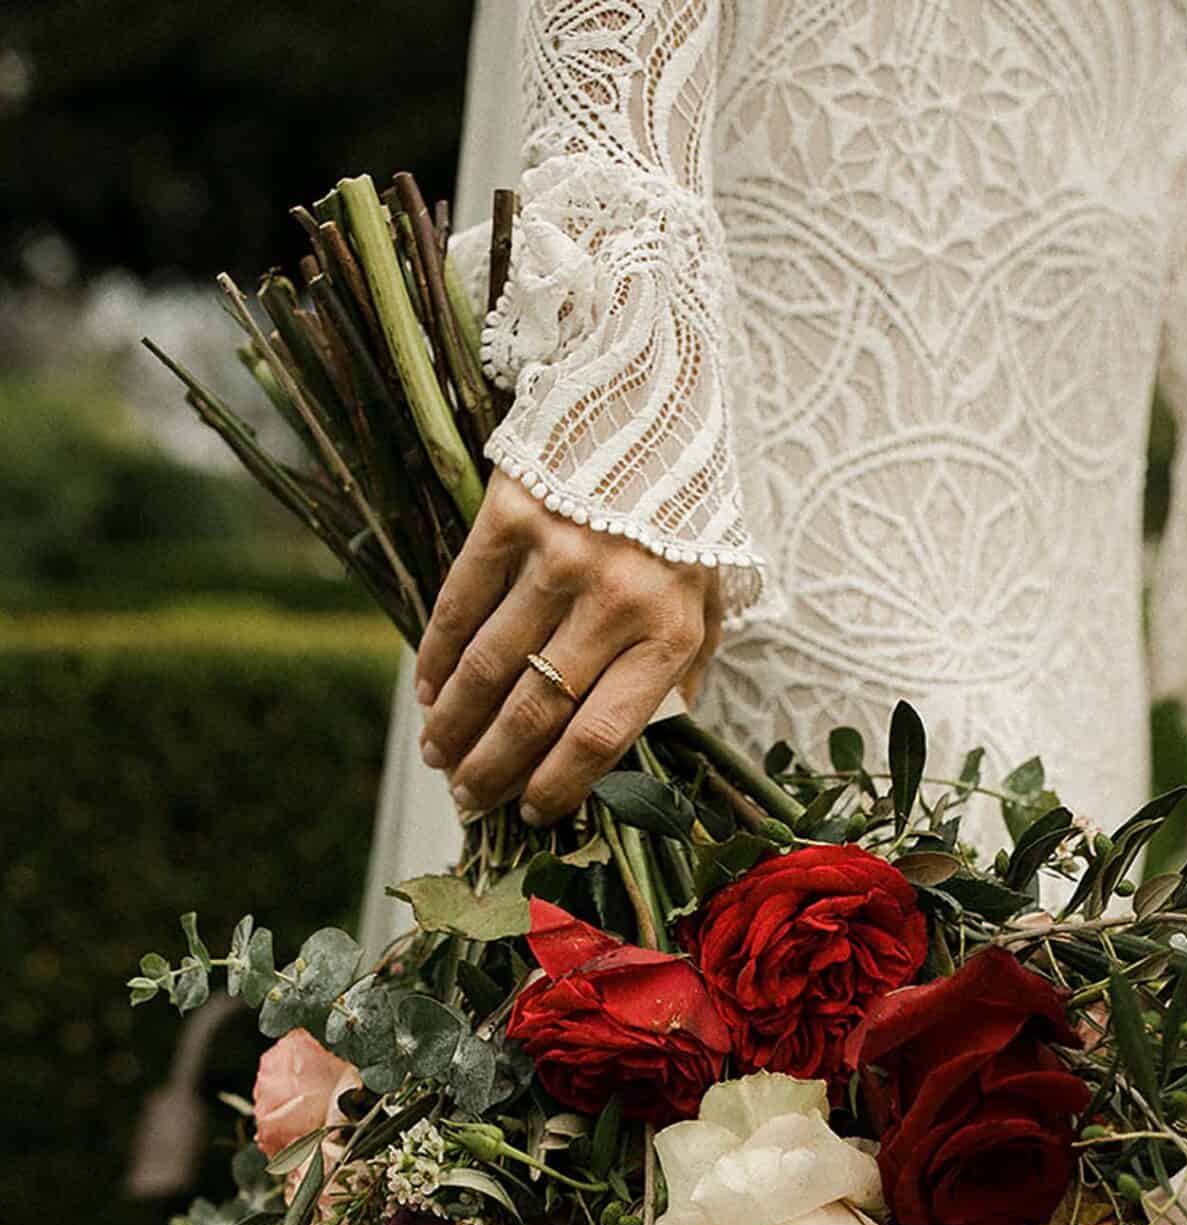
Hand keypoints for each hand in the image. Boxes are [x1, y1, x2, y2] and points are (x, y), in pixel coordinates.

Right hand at [415, 473, 721, 824]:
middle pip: (535, 712)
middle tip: (468, 799)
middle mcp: (615, 599)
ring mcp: (560, 556)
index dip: (556, 786)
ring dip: (456, 724)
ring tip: (441, 755)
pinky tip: (427, 693)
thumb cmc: (686, 520)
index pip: (599, 736)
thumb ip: (679, 673)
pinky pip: (461, 604)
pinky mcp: (512, 514)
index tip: (529, 813)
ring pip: (489, 666)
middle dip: (493, 767)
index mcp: (670, 632)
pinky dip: (437, 657)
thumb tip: (639, 750)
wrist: (659, 400)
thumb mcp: (710, 601)